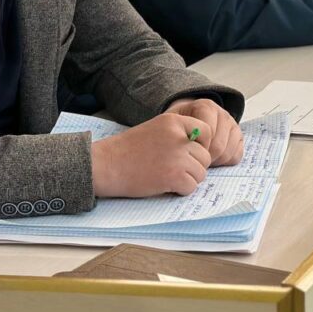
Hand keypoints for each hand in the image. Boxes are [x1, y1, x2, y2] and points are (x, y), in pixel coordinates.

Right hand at [90, 112, 212, 197]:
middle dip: (193, 166)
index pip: (207, 131)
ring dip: (187, 179)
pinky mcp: (173, 176)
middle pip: (205, 156)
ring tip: (167, 177)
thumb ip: (178, 135)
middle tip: (173, 169)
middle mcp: (179, 137)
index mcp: (174, 121)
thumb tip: (202, 150)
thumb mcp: (155, 130)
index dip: (201, 145)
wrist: (106, 164)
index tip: (188, 154)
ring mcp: (177, 157)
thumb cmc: (127, 150)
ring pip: (201, 173)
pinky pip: (191, 187)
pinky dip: (180, 190)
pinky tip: (164, 185)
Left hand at [165, 97, 243, 166]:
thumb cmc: (178, 125)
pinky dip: (224, 162)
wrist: (188, 120)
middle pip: (218, 146)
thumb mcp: (171, 123)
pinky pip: (236, 156)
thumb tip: (185, 148)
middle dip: (204, 157)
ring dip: (214, 160)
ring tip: (201, 159)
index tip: (187, 150)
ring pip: (227, 152)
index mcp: (205, 106)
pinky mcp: (238, 137)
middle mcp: (222, 113)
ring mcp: (232, 125)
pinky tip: (213, 159)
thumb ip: (175, 132)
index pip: (207, 133)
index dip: (197, 147)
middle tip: (194, 160)